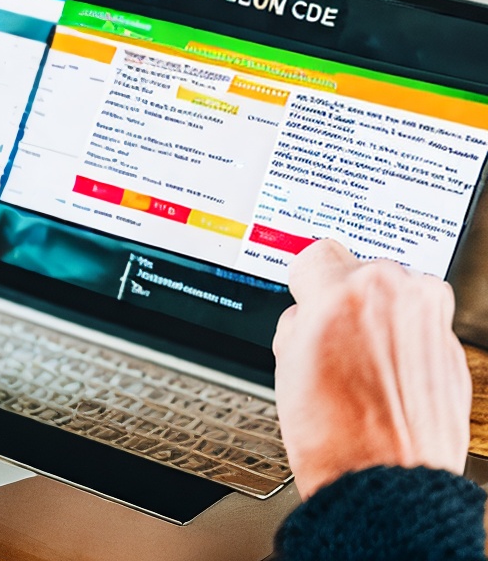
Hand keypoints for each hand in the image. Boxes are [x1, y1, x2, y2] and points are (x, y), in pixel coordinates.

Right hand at [274, 239, 470, 499]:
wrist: (384, 484)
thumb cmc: (335, 434)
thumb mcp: (285, 361)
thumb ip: (299, 318)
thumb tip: (307, 312)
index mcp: (349, 288)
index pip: (316, 254)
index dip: (303, 282)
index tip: (303, 296)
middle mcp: (400, 294)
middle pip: (361, 273)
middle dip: (343, 302)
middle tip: (326, 341)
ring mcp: (433, 322)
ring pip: (394, 300)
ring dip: (377, 321)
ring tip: (356, 366)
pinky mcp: (453, 351)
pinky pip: (418, 331)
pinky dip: (401, 347)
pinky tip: (382, 381)